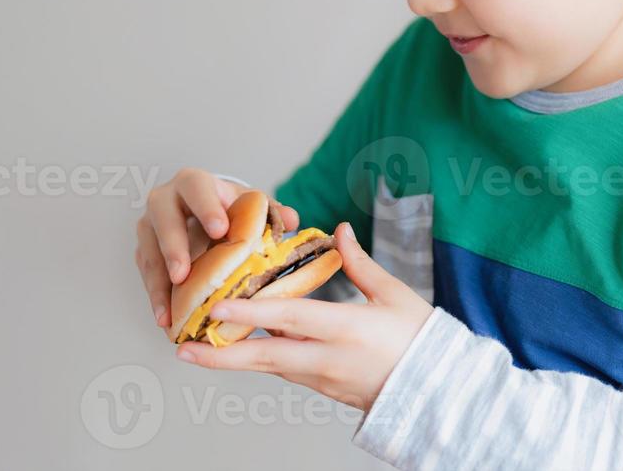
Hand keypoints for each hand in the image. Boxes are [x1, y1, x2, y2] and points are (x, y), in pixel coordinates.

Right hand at [134, 168, 299, 331]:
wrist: (205, 212)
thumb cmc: (228, 207)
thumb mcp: (248, 204)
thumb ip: (270, 211)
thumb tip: (291, 220)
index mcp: (194, 182)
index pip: (196, 187)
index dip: (206, 206)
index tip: (219, 230)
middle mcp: (165, 199)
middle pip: (163, 217)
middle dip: (172, 246)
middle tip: (183, 274)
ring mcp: (149, 226)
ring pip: (148, 251)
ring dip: (158, 282)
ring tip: (169, 311)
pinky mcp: (143, 251)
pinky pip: (146, 274)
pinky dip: (156, 297)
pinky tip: (166, 318)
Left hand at [175, 221, 433, 412]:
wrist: (438, 391)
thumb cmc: (420, 338)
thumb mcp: (393, 294)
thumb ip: (361, 264)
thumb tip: (339, 231)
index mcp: (346, 329)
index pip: (289, 319)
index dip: (250, 312)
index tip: (217, 306)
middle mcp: (327, 358)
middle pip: (265, 357)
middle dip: (221, 354)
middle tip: (184, 346)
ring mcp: (323, 379)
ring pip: (269, 367)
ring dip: (232, 359)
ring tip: (197, 349)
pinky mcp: (323, 389)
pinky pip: (284, 372)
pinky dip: (259, 360)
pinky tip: (239, 350)